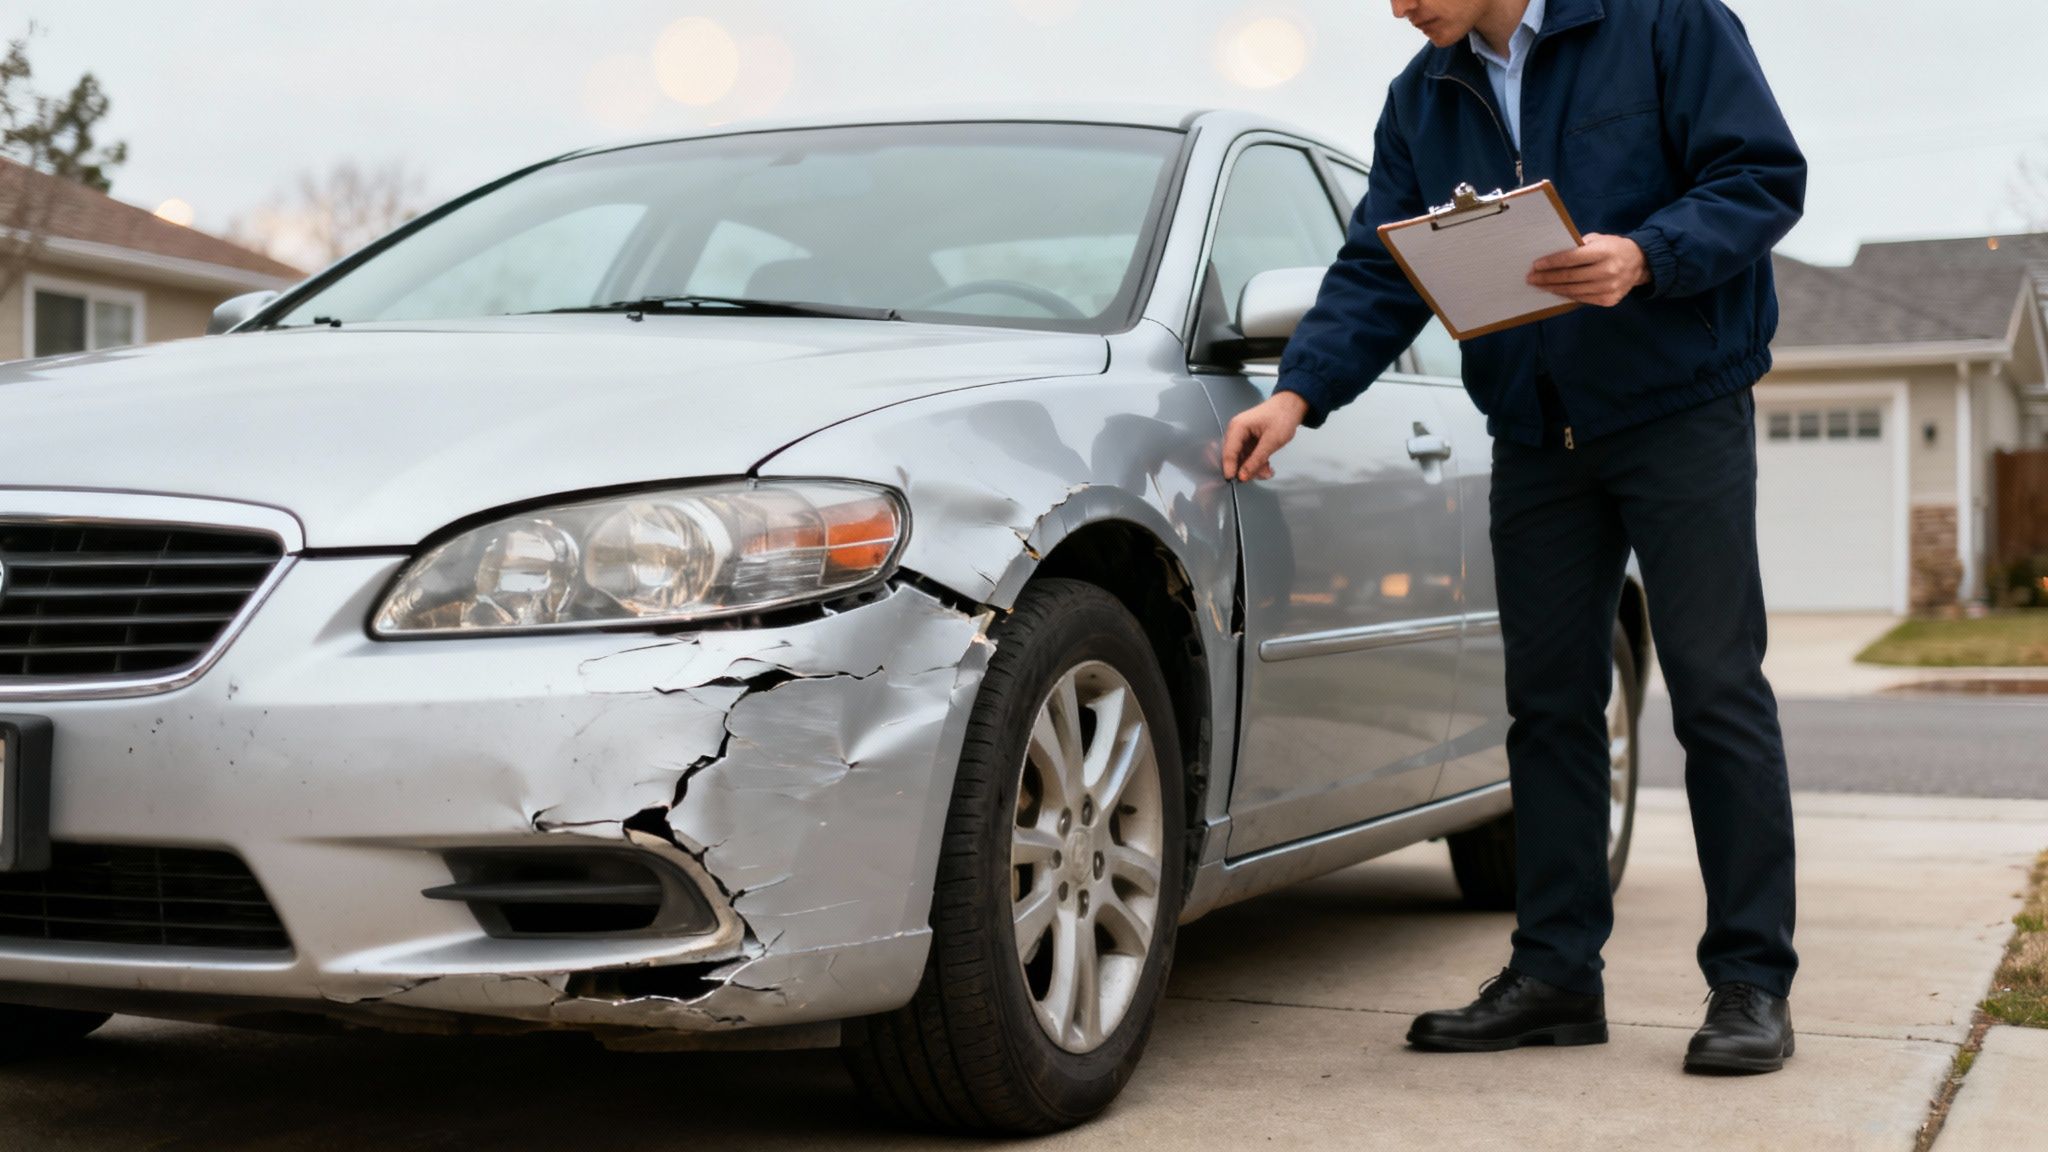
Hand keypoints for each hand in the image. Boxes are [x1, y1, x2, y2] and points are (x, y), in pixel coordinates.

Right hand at [1221, 392, 1309, 481]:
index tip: (1232, 481)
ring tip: (1268, 471)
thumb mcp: (1271, 441)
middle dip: (1247, 469)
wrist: (1291, 406)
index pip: (1229, 452)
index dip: (1230, 468)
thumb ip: (1256, 460)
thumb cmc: (1282, 417)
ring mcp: (1242, 436)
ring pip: (1242, 459)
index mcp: (1238, 427)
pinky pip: (1248, 456)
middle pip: (1234, 457)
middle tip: (1262, 475)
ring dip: (1254, 467)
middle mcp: (1236, 431)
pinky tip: (1267, 466)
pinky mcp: (1248, 440)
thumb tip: (1243, 475)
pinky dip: (1257, 463)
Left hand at [1528, 233, 1650, 306]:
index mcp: (1604, 252)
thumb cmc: (1613, 248)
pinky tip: (1555, 291)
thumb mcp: (1599, 239)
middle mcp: (1607, 271)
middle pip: (1570, 277)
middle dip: (1547, 278)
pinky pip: (1582, 299)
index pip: (1572, 259)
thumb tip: (1552, 255)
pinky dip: (1566, 295)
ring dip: (1553, 288)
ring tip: (1539, 286)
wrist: (1640, 263)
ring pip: (1574, 290)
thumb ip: (1579, 246)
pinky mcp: (1609, 300)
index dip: (1552, 263)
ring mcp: (1609, 288)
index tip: (1536, 265)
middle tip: (1531, 278)